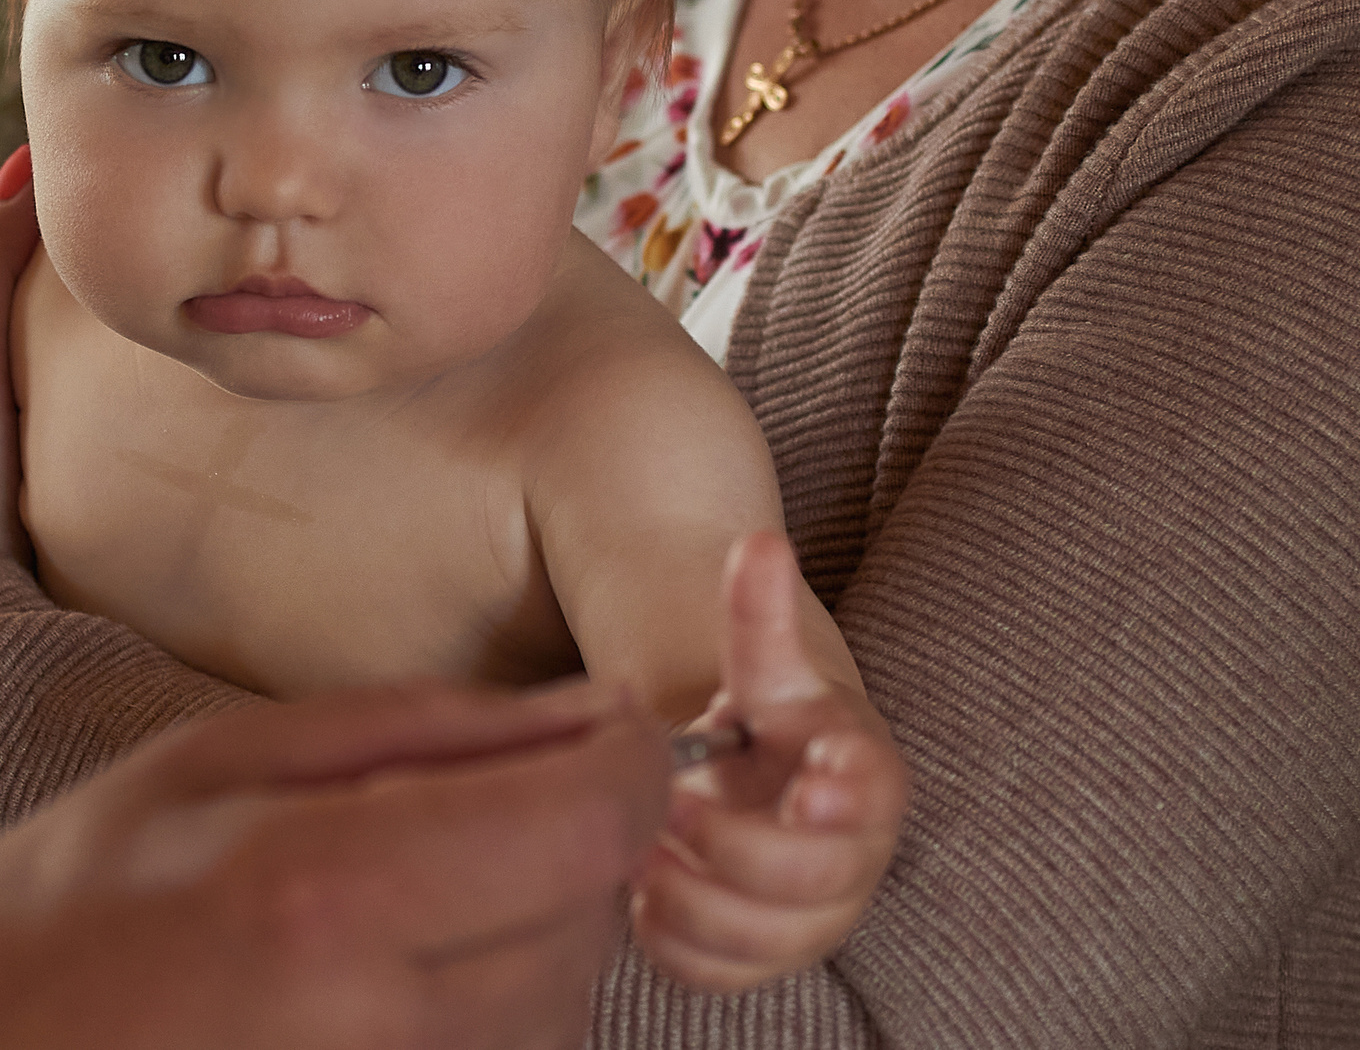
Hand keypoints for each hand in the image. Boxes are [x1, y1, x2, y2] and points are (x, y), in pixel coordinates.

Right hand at [0, 678, 669, 1049]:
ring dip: (529, 935)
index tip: (614, 732)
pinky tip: (379, 980)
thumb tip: (589, 715)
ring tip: (394, 902)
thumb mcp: (215, 761)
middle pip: (594, 919)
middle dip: (570, 846)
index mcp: (330, 891)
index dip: (633, 766)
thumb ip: (419, 730)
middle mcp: (390, 1024)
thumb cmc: (66, 910)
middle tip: (460, 813)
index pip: (592, 828)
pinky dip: (484, 1010)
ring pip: (566, 1006)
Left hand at [632, 533, 907, 992]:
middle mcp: (849, 860)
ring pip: (767, 943)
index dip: (847, 804)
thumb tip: (758, 540)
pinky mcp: (757, 956)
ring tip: (644, 850)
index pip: (876, 802)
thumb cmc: (763, 719)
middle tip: (673, 809)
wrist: (749, 777)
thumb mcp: (761, 665)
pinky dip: (676, 946)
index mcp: (862, 780)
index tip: (806, 794)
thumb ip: (759, 613)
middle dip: (738, 850)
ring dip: (696, 902)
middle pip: (814, 885)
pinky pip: (722, 977)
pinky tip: (640, 895)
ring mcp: (807, 916)